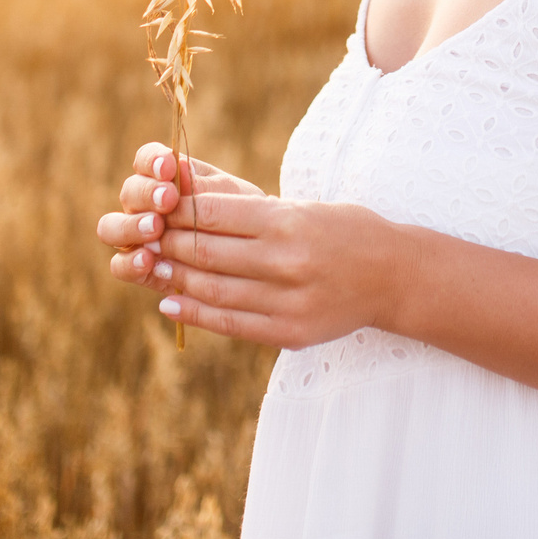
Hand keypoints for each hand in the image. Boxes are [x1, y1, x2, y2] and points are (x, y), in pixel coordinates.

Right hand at [96, 143, 262, 296]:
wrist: (251, 256)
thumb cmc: (242, 218)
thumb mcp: (232, 198)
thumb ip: (205, 187)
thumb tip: (180, 168)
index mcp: (166, 178)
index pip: (146, 160)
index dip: (152, 161)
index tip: (169, 167)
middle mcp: (144, 204)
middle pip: (128, 191)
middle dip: (146, 193)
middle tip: (167, 200)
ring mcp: (136, 236)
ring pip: (111, 227)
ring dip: (130, 225)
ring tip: (156, 228)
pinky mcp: (139, 269)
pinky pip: (119, 265)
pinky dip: (130, 262)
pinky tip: (148, 260)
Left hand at [144, 185, 408, 349]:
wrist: (395, 275)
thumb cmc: (345, 230)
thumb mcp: (303, 207)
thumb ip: (252, 211)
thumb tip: (192, 207)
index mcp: (288, 220)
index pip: (213, 213)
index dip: (176, 211)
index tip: (154, 207)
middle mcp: (285, 260)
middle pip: (206, 251)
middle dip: (167, 243)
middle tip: (142, 236)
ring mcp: (287, 300)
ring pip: (212, 289)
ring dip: (173, 278)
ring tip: (150, 268)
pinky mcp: (290, 332)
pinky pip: (230, 323)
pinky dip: (195, 312)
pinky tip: (171, 302)